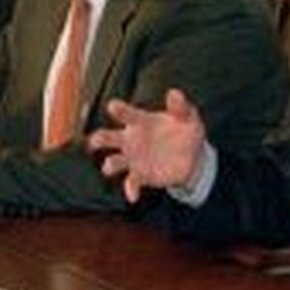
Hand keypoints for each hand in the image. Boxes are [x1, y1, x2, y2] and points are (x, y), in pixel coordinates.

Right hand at [88, 89, 205, 202]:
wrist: (193, 156)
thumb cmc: (186, 131)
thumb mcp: (188, 118)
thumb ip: (181, 107)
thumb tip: (174, 93)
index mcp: (141, 122)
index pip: (126, 114)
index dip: (119, 109)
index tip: (113, 106)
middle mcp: (132, 139)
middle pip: (107, 137)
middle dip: (99, 138)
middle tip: (96, 140)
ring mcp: (133, 158)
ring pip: (113, 162)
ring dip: (110, 164)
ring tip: (109, 166)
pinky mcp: (141, 175)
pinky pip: (130, 183)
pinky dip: (130, 190)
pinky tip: (133, 196)